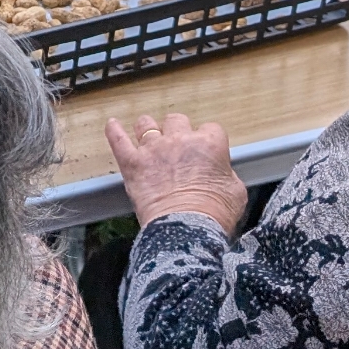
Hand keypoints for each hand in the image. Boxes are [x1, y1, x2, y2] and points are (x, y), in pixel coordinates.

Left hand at [105, 111, 247, 232]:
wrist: (187, 228)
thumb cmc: (214, 214)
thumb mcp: (236, 192)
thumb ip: (227, 174)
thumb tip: (222, 173)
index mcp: (209, 145)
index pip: (211, 129)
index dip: (209, 140)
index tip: (207, 151)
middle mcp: (180, 140)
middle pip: (177, 120)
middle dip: (178, 130)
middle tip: (177, 144)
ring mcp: (153, 150)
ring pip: (147, 124)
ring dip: (148, 128)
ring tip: (147, 134)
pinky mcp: (132, 163)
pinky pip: (118, 140)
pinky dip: (114, 131)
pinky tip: (112, 125)